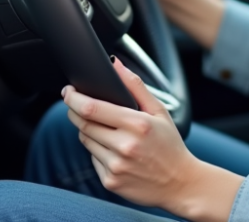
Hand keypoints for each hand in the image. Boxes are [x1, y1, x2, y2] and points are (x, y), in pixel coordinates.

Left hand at [63, 58, 242, 221]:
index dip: (74, 98)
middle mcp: (124, 146)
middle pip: (83, 124)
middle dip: (74, 111)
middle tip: (76, 105)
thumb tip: (115, 64)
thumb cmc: (170, 145)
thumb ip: (135, 86)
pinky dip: (97, 151)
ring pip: (86, 141)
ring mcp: (116, 166)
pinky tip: (114, 151)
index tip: (68, 91)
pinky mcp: (110, 182)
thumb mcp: (159, 111)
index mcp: (137, 125)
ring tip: (104, 129)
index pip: (92, 108)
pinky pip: (93, 159)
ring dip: (87, 130)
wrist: (180, 183)